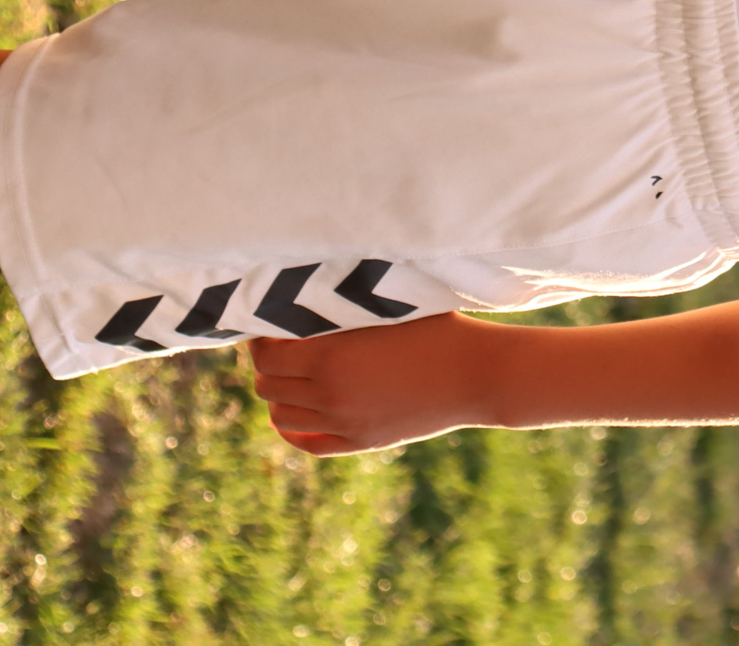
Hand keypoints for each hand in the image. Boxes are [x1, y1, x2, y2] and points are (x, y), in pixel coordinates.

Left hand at [248, 314, 509, 455]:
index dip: (260, 339)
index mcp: (329, 358)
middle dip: (268, 365)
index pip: (266, 355)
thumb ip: (340, 309)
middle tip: (281, 346)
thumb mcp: (384, 309)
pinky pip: (308, 443)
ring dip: (280, 394)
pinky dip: (293, 428)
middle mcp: (329, 395)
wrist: (478, 373)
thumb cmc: (437, 327)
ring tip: (293, 375)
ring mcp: (344, 423)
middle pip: (267, 386)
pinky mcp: (362, 441)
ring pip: (282, 417)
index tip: (270, 325)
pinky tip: (298, 412)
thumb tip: (302, 296)